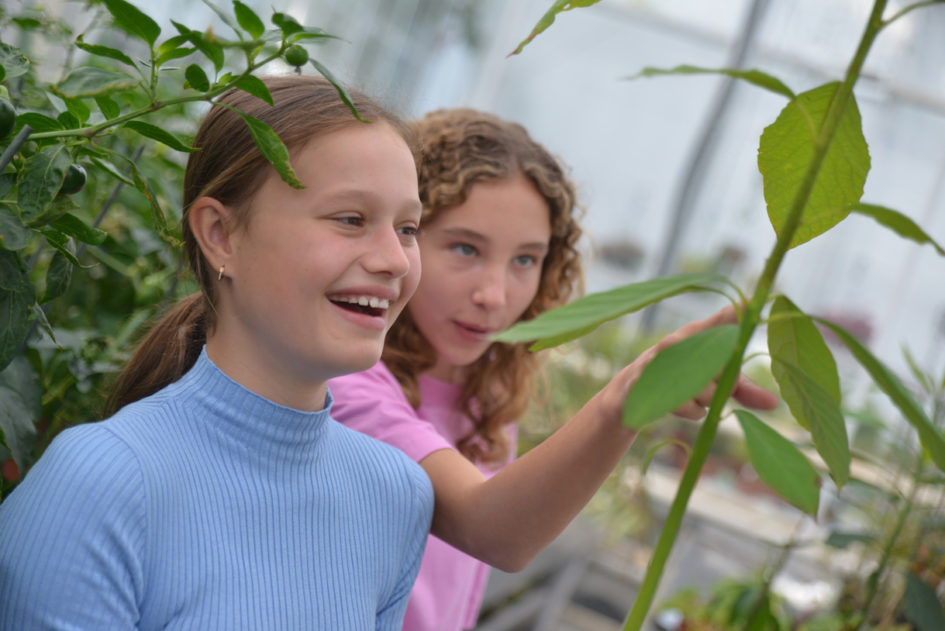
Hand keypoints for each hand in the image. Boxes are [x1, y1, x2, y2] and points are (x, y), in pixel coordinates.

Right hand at [594, 304, 778, 425]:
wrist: (630, 394)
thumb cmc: (679, 379)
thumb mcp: (714, 382)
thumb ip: (744, 389)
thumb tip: (775, 404)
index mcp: (696, 333)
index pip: (723, 319)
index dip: (739, 313)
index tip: (752, 304)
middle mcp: (678, 341)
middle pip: (722, 369)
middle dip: (725, 386)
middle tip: (715, 386)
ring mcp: (659, 361)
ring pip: (707, 391)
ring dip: (706, 401)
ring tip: (693, 395)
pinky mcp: (648, 383)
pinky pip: (689, 406)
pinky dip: (691, 412)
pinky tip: (679, 403)